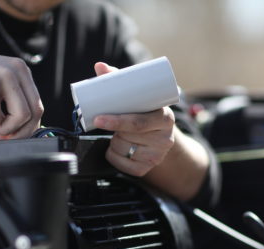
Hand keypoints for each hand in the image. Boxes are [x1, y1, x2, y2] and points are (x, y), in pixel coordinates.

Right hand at [0, 43, 42, 139]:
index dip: (28, 126)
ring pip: (20, 117)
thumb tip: (13, 138)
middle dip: (19, 131)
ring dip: (2, 128)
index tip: (14, 135)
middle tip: (1, 135)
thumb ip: (4, 117)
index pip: (37, 105)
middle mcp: (17, 71)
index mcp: (21, 72)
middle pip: (34, 112)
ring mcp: (5, 76)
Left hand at [92, 62, 175, 176]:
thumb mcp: (139, 98)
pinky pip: (123, 166)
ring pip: (122, 150)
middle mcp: (165, 138)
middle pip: (127, 136)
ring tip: (120, 134)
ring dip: (114, 143)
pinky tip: (119, 149)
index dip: (117, 122)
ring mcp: (157, 155)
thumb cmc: (146, 112)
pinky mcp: (148, 168)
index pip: (137, 122)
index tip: (99, 119)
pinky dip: (114, 158)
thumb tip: (99, 66)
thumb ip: (120, 81)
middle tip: (107, 123)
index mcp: (165, 117)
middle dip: (114, 131)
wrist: (162, 136)